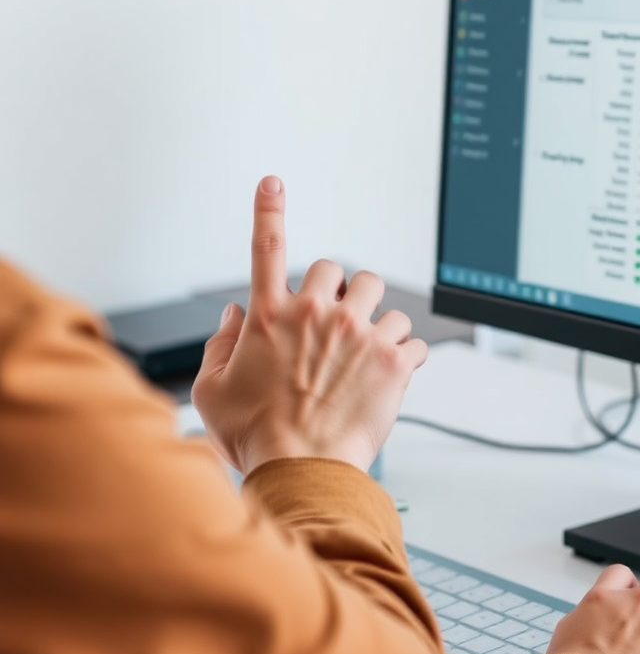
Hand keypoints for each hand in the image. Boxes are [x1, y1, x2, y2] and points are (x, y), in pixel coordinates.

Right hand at [192, 175, 428, 474]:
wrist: (302, 470)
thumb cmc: (256, 436)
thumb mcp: (211, 393)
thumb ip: (219, 347)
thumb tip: (235, 317)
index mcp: (270, 316)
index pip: (267, 247)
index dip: (268, 210)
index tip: (272, 183)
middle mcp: (317, 314)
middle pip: (340, 268)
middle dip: (339, 290)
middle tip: (338, 321)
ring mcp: (359, 333)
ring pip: (381, 296)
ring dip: (375, 318)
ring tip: (366, 352)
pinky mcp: (393, 359)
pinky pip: (413, 338)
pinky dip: (406, 353)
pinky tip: (391, 374)